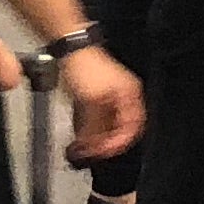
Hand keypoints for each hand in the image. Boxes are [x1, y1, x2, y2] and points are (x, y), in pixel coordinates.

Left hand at [57, 44, 144, 160]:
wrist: (71, 50)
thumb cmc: (85, 67)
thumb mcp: (90, 102)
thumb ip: (95, 126)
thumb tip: (95, 145)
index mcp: (130, 95)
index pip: (133, 128)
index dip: (119, 143)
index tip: (104, 153)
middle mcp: (125, 96)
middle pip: (121, 128)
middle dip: (106, 143)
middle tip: (92, 152)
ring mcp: (112, 95)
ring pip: (109, 125)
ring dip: (97, 137)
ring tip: (84, 146)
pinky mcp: (98, 95)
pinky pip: (99, 118)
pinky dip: (91, 128)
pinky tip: (81, 134)